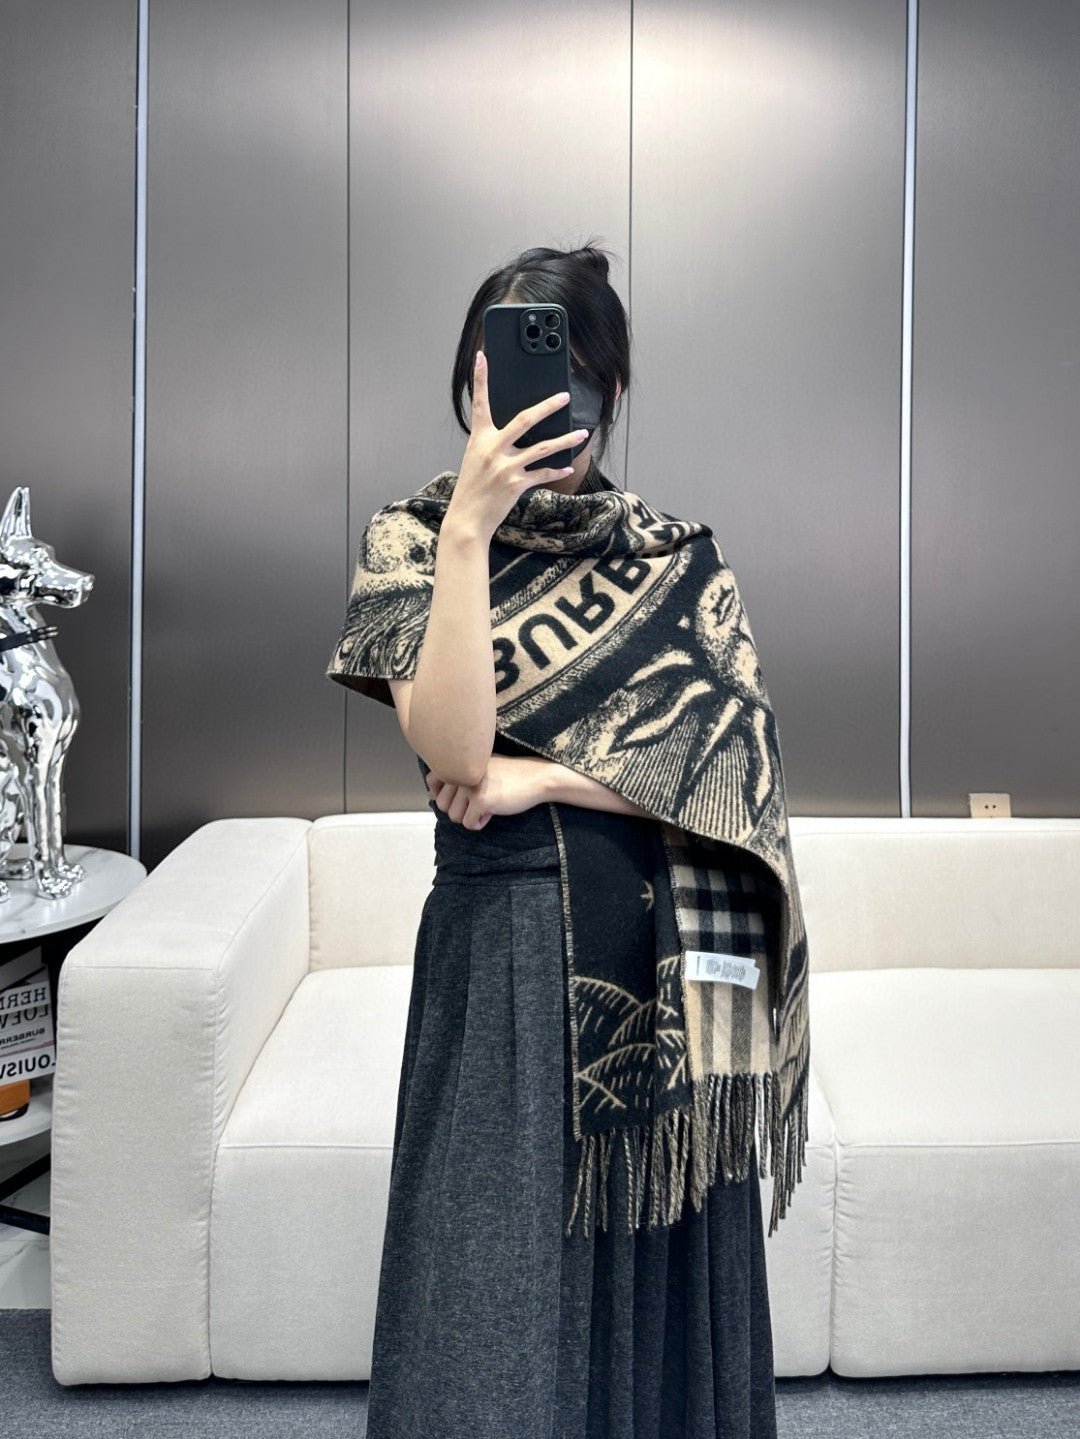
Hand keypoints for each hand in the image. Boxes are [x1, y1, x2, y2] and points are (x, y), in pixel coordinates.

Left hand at [424, 754, 550, 829]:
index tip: (466, 794)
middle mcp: (461, 770)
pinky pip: (468, 824)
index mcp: (459, 761)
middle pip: (442, 805)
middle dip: (461, 809)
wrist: (537, 777)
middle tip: (481, 800)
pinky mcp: (480, 799)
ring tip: (488, 803)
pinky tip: (494, 811)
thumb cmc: (509, 775)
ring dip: (471, 816)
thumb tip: (430, 796)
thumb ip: (456, 777)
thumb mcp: (479, 770)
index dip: (447, 794)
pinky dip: (480, 823)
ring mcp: (470, 785)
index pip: (432, 782)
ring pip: (454, 817)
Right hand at [446, 349, 588, 542]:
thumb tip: (517, 433)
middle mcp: (492, 449)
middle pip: (525, 420)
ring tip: (581, 433)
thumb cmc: (472, 489)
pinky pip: (543, 474)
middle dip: (547, 406)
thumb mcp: (476, 459)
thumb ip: (492, 443)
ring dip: (565, 440)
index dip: (481, 379)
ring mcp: (505, 467)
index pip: (480, 403)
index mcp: (479, 439)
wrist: (467, 519)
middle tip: (564, 396)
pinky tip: (568, 467)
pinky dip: (557, 471)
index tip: (483, 357)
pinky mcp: (516, 484)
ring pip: (542, 448)